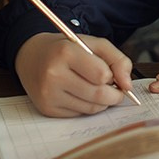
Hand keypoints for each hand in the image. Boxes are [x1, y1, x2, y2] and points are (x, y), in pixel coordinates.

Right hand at [14, 32, 135, 116]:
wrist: (31, 56)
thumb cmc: (66, 49)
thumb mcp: (93, 44)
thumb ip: (117, 59)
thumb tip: (128, 85)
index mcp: (66, 53)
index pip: (102, 75)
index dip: (112, 76)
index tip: (111, 74)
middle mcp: (54, 74)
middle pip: (99, 95)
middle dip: (114, 95)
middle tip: (115, 89)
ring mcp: (48, 94)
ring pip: (91, 108)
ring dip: (102, 102)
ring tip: (97, 89)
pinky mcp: (47, 109)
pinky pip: (79, 114)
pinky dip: (87, 106)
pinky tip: (81, 94)